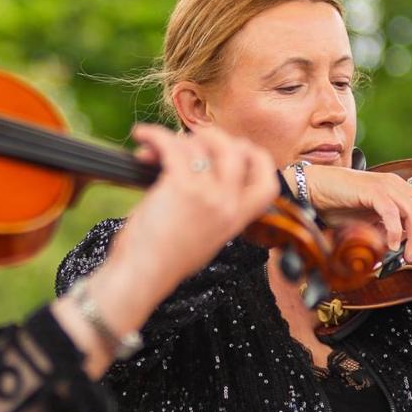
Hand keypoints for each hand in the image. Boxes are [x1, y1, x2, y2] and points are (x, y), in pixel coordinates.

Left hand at [52, 125, 278, 377]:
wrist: (142, 276)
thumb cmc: (160, 261)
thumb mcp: (202, 239)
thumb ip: (211, 212)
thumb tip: (195, 173)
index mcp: (236, 221)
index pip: (269, 183)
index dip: (257, 158)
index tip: (235, 146)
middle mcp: (228, 206)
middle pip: (239, 151)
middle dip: (213, 137)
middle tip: (190, 141)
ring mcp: (209, 195)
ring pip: (202, 145)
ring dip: (175, 139)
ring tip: (154, 149)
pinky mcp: (183, 186)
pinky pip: (172, 145)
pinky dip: (154, 135)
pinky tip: (142, 135)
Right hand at [298, 164, 411, 263]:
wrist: (316, 187)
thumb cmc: (339, 203)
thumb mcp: (370, 220)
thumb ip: (386, 231)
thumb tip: (400, 250)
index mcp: (400, 190)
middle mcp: (397, 185)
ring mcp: (386, 186)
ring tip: (406, 254)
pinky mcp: (372, 191)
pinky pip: (392, 213)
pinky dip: (394, 232)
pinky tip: (390, 245)